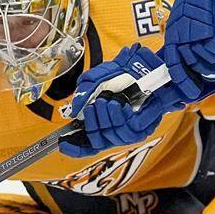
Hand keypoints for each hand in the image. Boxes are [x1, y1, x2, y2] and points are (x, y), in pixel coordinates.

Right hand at [60, 44, 189, 157]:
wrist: (151, 66)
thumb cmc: (127, 71)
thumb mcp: (100, 76)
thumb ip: (85, 90)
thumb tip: (75, 108)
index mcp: (104, 121)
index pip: (89, 143)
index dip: (76, 148)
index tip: (63, 145)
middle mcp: (116, 129)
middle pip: (98, 141)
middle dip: (93, 124)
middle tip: (94, 106)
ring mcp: (131, 130)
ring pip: (113, 137)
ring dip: (106, 120)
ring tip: (108, 102)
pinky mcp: (145, 127)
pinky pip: (129, 131)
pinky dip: (120, 119)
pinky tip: (120, 106)